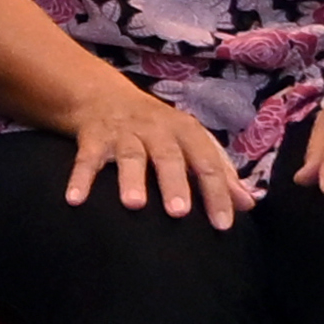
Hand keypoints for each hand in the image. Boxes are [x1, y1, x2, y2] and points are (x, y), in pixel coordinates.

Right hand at [55, 94, 256, 223]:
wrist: (104, 97)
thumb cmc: (158, 130)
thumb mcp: (191, 143)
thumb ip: (219, 172)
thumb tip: (249, 203)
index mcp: (186, 132)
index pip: (207, 164)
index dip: (217, 193)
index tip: (223, 225)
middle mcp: (156, 130)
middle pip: (168, 157)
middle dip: (173, 184)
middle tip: (178, 213)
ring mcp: (123, 133)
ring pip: (130, 156)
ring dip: (131, 179)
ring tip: (133, 205)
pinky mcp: (93, 137)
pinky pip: (85, 159)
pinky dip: (80, 178)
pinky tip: (75, 200)